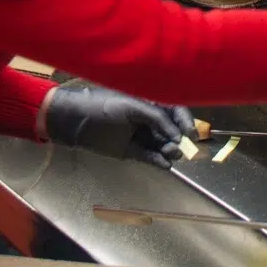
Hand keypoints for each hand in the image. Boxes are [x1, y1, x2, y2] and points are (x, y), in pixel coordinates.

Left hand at [40, 82, 193, 165]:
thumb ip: (156, 118)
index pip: (175, 110)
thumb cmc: (102, 107)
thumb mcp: (131, 107)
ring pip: (163, 144)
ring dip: (169, 150)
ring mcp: (141, 135)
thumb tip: (176, 135)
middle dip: (178, 138)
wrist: (75, 122)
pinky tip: (165, 164)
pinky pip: (151, 157)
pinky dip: (159, 161)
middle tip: (177, 147)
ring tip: (170, 154)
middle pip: (172, 129)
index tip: (190, 133)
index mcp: (149, 102)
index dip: (185, 120)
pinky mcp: (133, 151)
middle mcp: (148, 119)